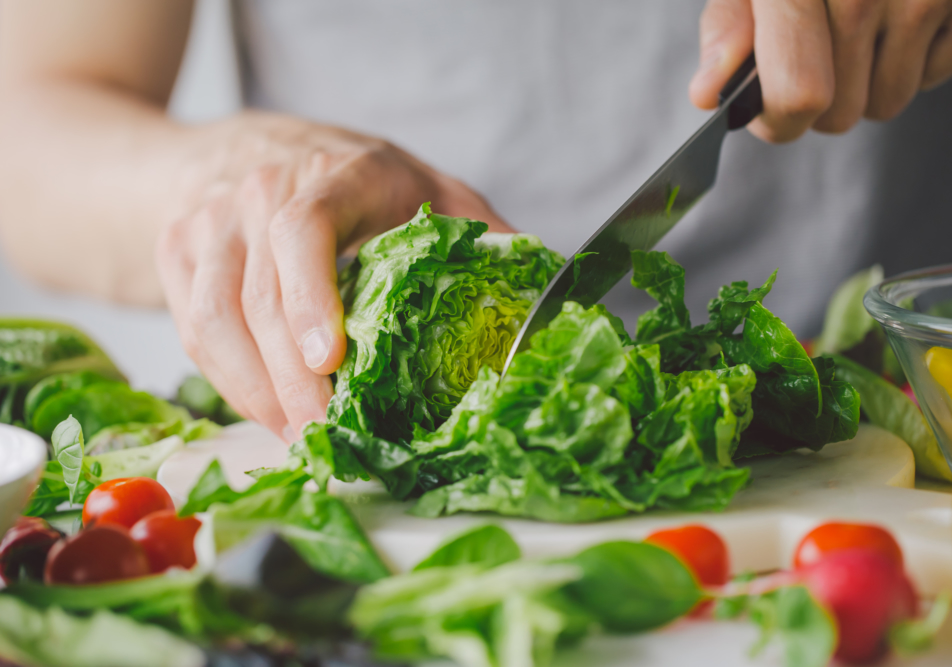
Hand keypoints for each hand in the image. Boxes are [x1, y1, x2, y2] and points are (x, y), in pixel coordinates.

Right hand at [156, 113, 511, 441]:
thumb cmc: (358, 180)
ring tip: (298, 435)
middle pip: (259, 296)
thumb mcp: (433, 190)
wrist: (253, 150)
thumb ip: (485, 239)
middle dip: (292, 380)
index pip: (305, 226)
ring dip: (254, 392)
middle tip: (327, 434)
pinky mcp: (178, 252)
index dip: (312, 296)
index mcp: (336, 172)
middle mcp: (260, 190)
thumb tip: (546, 305)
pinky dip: (226, 380)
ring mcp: (211, 222)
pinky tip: (265, 409)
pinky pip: (193, 330)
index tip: (332, 360)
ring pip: (214, 321)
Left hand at [689, 0, 951, 141]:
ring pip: (885, 104)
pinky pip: (933, 80)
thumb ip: (729, 27)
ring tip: (870, 23)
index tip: (772, 108)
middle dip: (825, 97)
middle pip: (837, 114)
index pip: (795, 95)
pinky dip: (920, 58)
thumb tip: (708, 92)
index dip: (777, 118)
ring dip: (871, 81)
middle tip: (826, 47)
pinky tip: (910, 11)